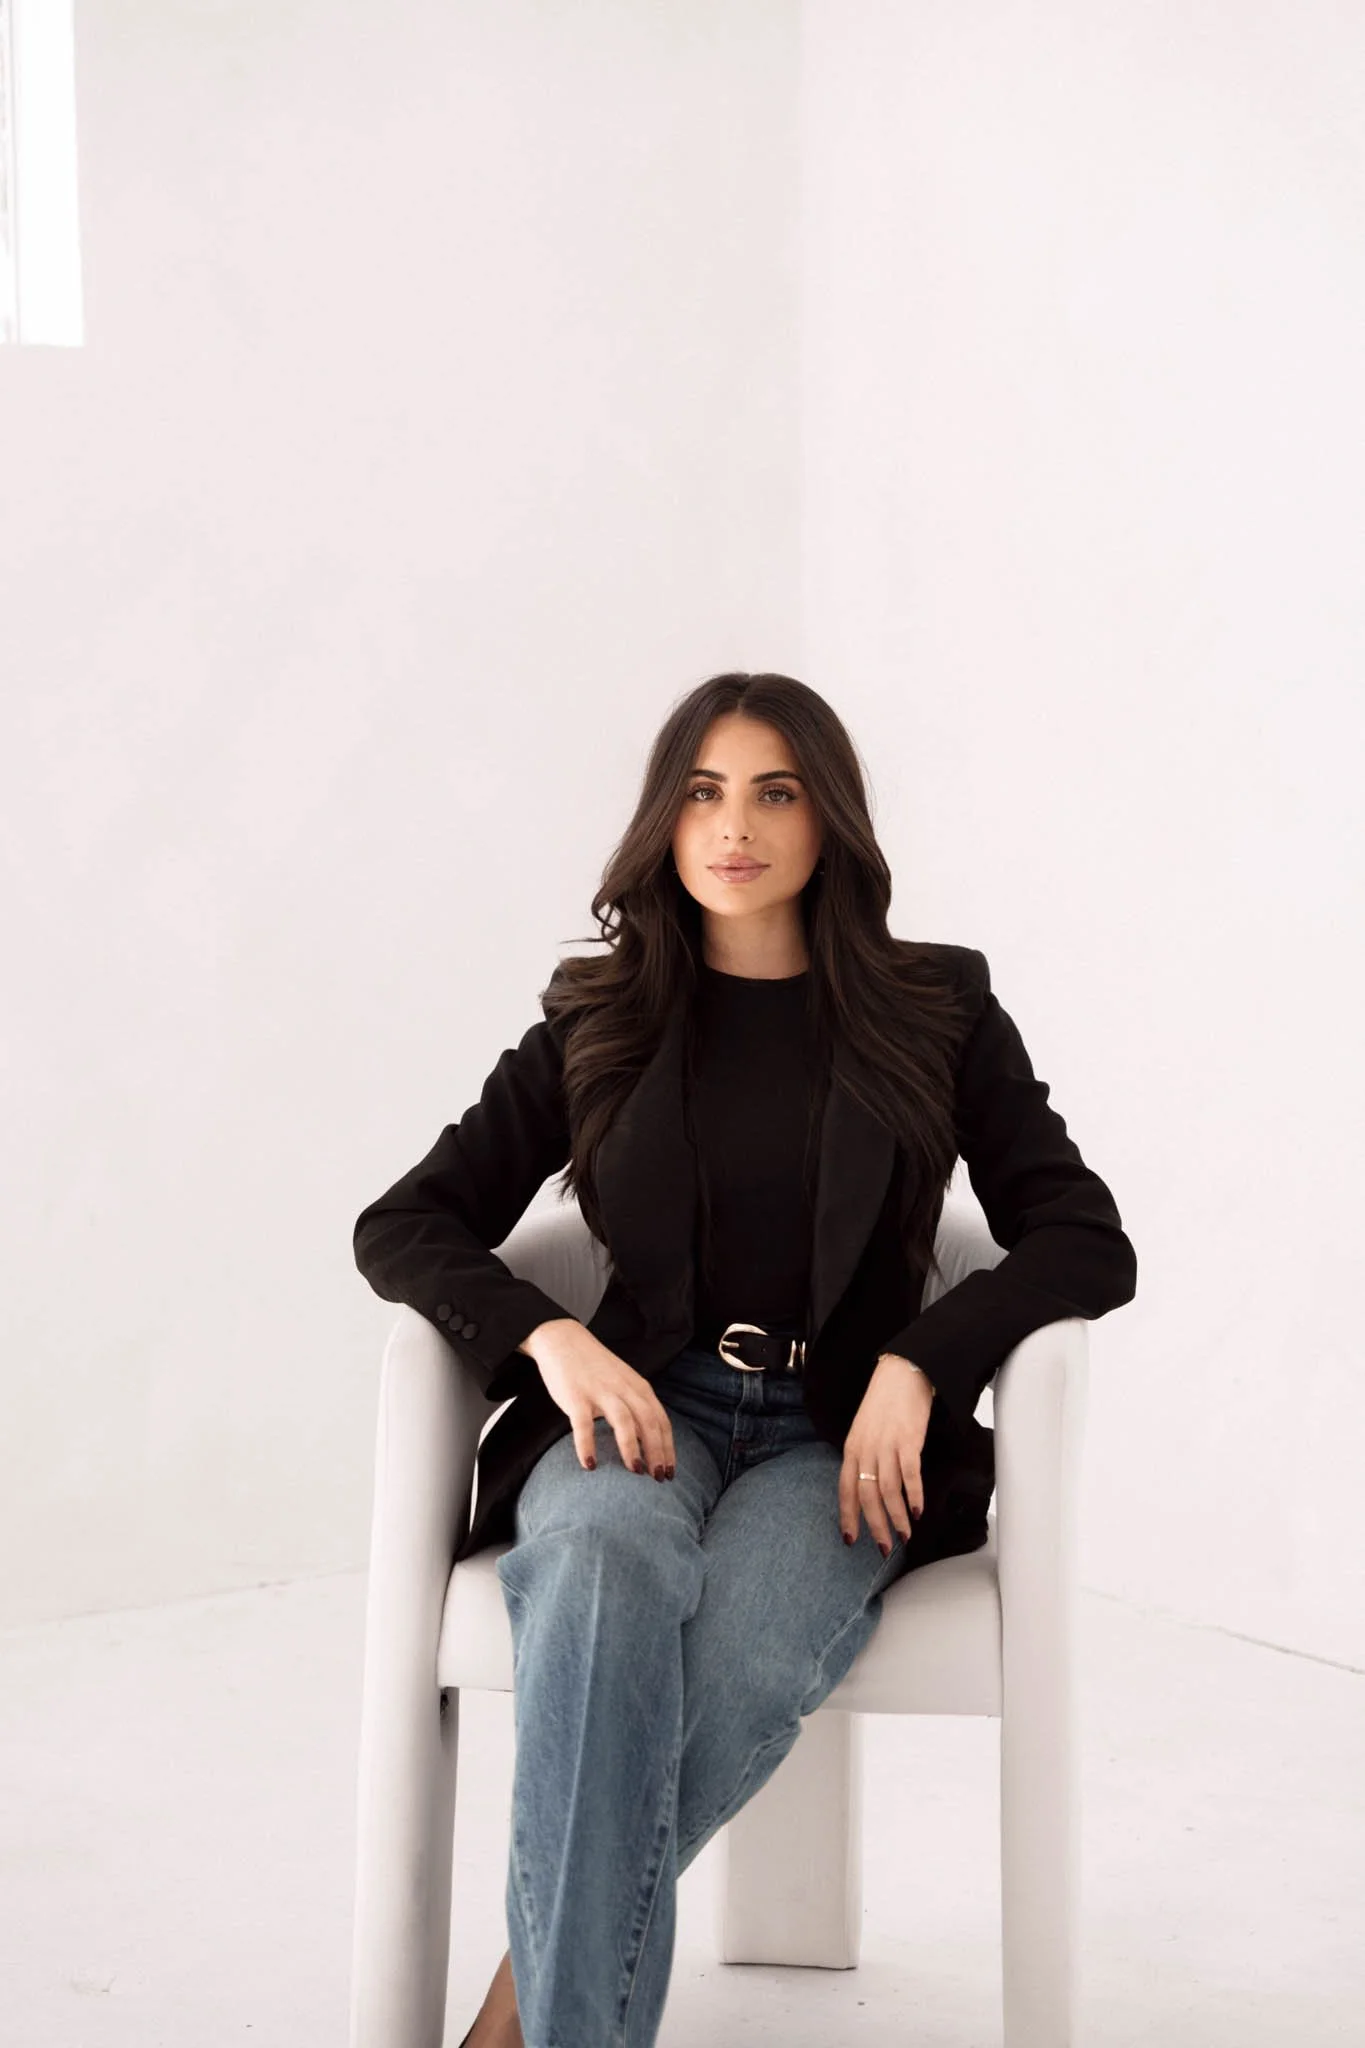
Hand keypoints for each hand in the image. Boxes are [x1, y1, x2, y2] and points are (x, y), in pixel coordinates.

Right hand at [522, 1319, 676, 1482]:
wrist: (563, 1340)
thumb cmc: (596, 1368)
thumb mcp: (624, 1384)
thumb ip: (636, 1407)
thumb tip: (648, 1443)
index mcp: (638, 1388)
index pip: (661, 1420)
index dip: (668, 1448)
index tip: (670, 1472)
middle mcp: (624, 1389)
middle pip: (648, 1422)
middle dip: (657, 1452)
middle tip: (658, 1479)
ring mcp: (600, 1391)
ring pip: (623, 1421)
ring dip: (631, 1448)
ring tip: (635, 1472)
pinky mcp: (576, 1396)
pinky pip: (583, 1424)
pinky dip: (587, 1445)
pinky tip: (590, 1465)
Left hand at [839, 1353, 933, 1553]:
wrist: (902, 1372)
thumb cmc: (884, 1402)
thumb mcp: (863, 1430)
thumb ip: (862, 1458)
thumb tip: (867, 1489)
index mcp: (851, 1447)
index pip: (845, 1489)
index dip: (848, 1516)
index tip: (850, 1539)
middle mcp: (865, 1449)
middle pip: (867, 1496)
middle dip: (875, 1526)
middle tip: (884, 1549)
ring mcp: (887, 1445)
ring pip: (888, 1491)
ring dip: (897, 1518)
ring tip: (905, 1535)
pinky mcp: (909, 1440)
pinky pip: (910, 1475)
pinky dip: (914, 1496)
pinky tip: (918, 1510)